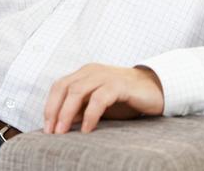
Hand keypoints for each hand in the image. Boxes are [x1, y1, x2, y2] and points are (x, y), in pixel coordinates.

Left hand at [43, 63, 163, 133]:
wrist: (156, 89)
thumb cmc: (125, 98)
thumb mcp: (98, 104)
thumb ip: (80, 109)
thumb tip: (60, 123)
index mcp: (84, 73)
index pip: (59, 86)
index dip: (50, 106)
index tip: (47, 128)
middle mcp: (92, 71)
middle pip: (64, 87)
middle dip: (54, 110)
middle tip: (52, 132)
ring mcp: (105, 76)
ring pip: (77, 91)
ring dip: (66, 113)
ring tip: (63, 132)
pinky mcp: (119, 85)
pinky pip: (99, 98)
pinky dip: (90, 114)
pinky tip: (87, 129)